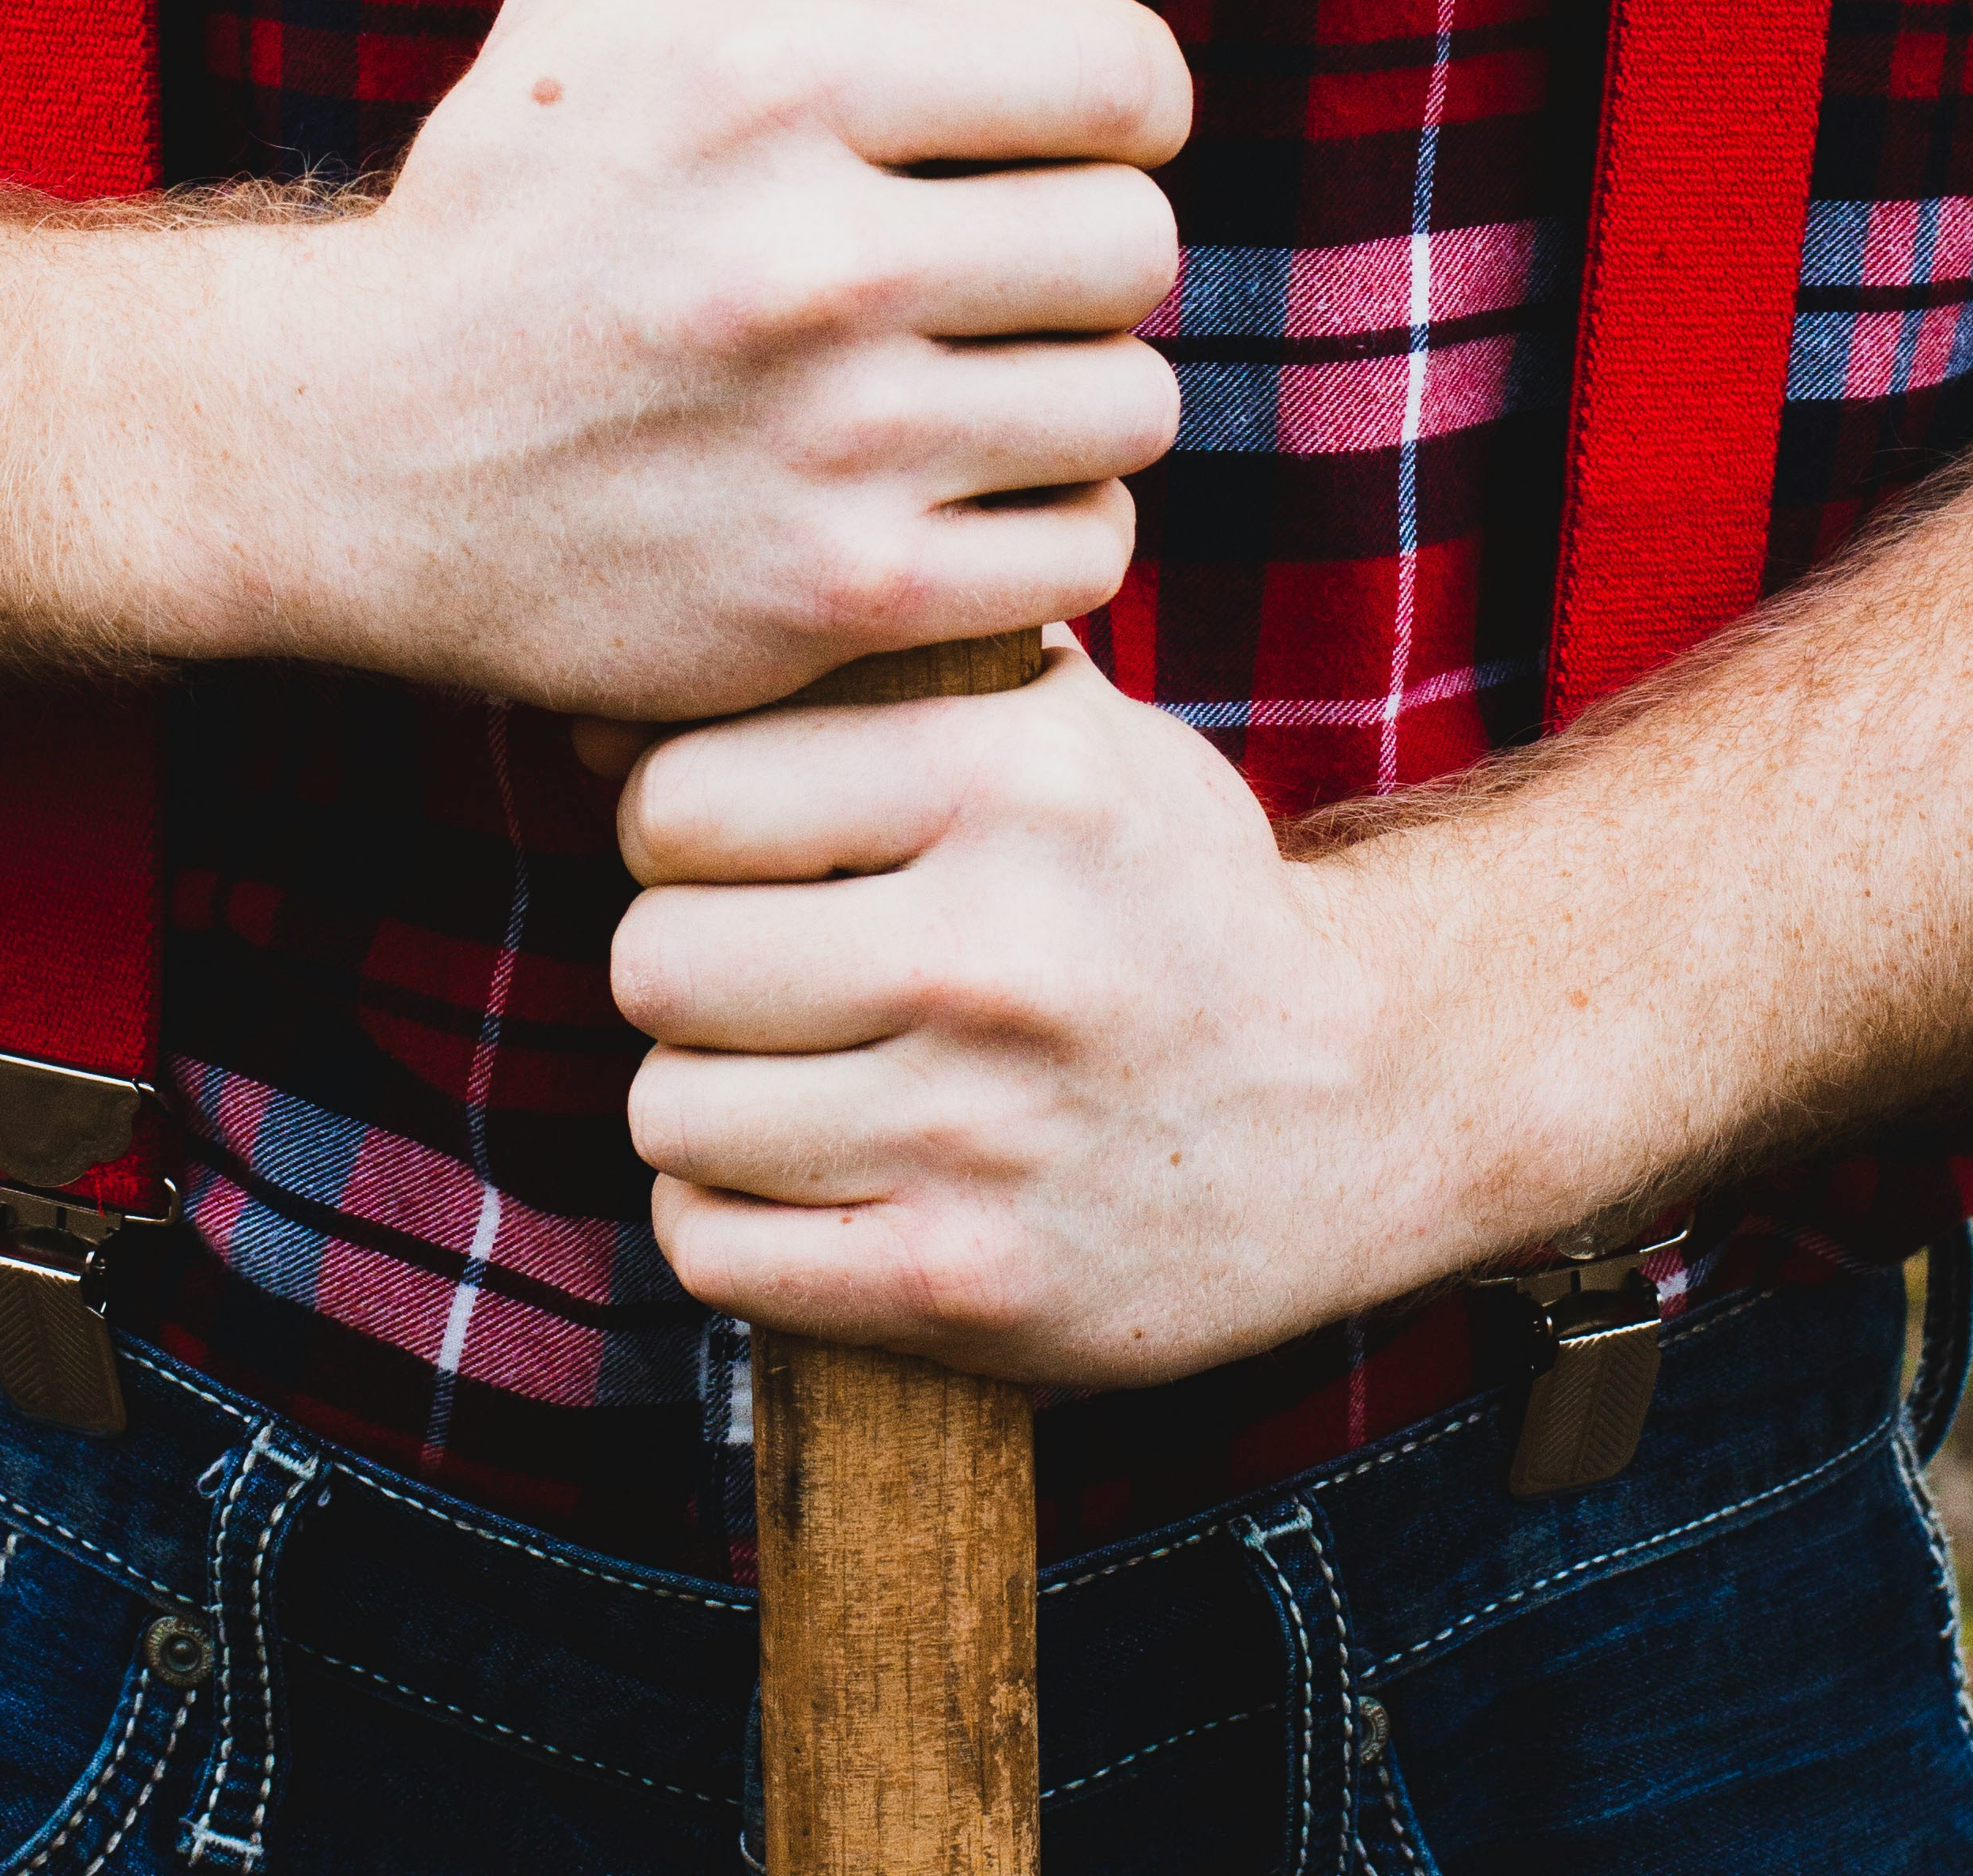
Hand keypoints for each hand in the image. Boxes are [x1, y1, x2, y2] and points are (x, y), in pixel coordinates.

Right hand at [235, 0, 1187, 720]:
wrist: (345, 458)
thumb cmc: (486, 227)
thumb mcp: (570, 30)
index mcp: (770, 88)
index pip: (1109, 69)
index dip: (1138, 94)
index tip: (1111, 123)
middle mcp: (814, 262)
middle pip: (1135, 242)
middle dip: (1105, 247)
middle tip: (1046, 264)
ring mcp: (835, 443)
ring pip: (1129, 403)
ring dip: (1088, 393)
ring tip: (1022, 383)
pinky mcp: (838, 594)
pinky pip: (1081, 554)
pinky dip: (1055, 529)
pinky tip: (992, 499)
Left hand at [606, 643, 1421, 1386]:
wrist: (1368, 1096)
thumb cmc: (1173, 896)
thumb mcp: (1074, 735)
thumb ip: (877, 691)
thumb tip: (604, 717)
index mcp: (1013, 776)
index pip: (680, 799)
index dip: (674, 826)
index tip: (729, 852)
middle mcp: (994, 947)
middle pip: (654, 959)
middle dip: (681, 965)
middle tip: (751, 973)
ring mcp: (979, 1129)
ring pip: (668, 1110)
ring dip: (705, 1099)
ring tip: (789, 1075)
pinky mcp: (965, 1282)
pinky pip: (712, 1246)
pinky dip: (729, 1218)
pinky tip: (806, 1178)